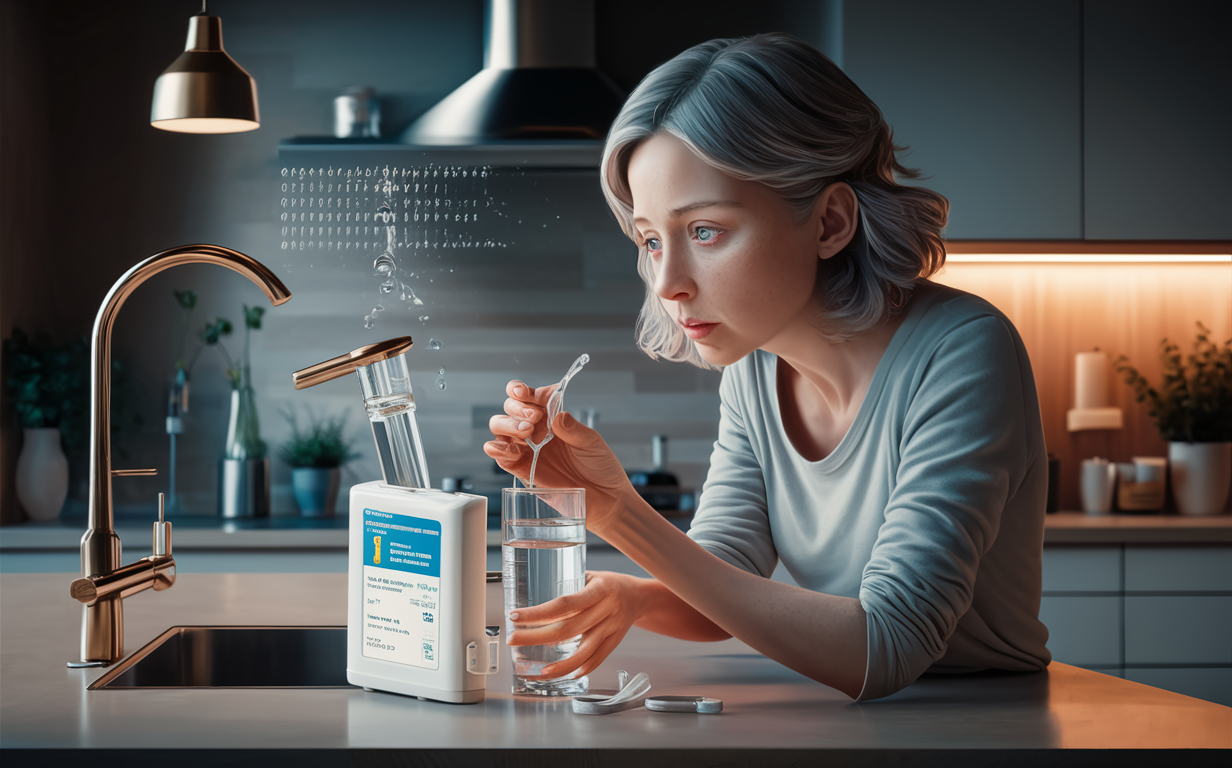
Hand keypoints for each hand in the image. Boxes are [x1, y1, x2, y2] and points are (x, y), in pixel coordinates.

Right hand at [484, 379, 633, 529]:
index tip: (529, 394)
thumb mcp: (591, 443)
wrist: (604, 497)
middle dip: (517, 408)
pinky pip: (501, 456)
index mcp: (553, 418)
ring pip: (500, 428)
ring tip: (526, 432)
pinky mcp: (522, 469)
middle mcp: (537, 430)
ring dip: (507, 425)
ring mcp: (528, 449)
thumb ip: (573, 429)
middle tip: (534, 418)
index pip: (532, 397)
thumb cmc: (600, 467)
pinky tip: (508, 449)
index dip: (526, 392)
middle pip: (511, 408)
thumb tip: (557, 415)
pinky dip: (496, 449)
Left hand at [506, 571, 646, 679]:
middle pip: (567, 629)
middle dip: (536, 637)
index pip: (564, 603)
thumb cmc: (609, 583)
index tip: (516, 616)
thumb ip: (568, 587)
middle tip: (512, 639)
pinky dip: (581, 668)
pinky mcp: (615, 642)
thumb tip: (533, 596)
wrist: (640, 596)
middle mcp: (606, 609)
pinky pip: (598, 659)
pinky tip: (565, 673)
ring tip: (539, 670)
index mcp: (598, 589)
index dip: (538, 613)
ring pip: (584, 651)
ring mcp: (612, 628)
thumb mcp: (590, 575)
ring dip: (560, 664)